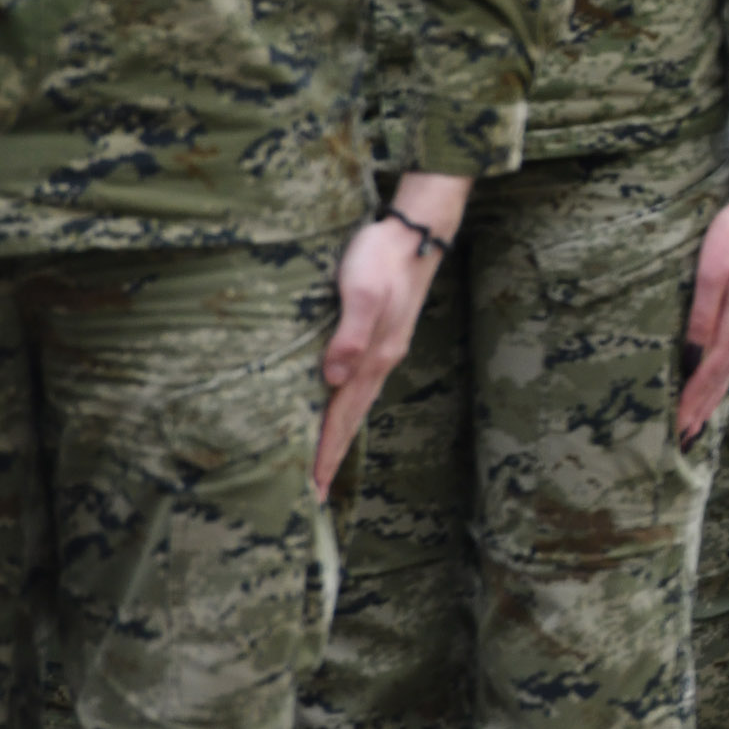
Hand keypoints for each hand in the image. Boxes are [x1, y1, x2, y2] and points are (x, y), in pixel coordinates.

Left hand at [319, 171, 469, 495]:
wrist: (416, 234)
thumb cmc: (383, 259)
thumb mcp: (363, 293)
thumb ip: (349, 336)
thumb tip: (331, 380)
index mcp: (374, 358)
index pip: (343, 417)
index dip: (325, 452)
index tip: (312, 489)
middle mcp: (380, 362)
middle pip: (351, 419)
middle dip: (332, 456)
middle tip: (315, 495)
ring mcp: (384, 352)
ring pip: (356, 406)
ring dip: (340, 437)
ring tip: (325, 464)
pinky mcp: (381, 339)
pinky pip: (360, 388)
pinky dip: (347, 411)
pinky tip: (341, 412)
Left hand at [678, 180, 728, 439]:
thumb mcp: (711, 275)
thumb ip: (700, 320)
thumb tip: (691, 361)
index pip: (709, 376)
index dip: (692, 406)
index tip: (676, 434)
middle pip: (722, 379)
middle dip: (702, 409)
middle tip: (685, 440)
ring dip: (712, 394)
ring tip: (698, 417)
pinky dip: (722, 373)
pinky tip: (717, 373)